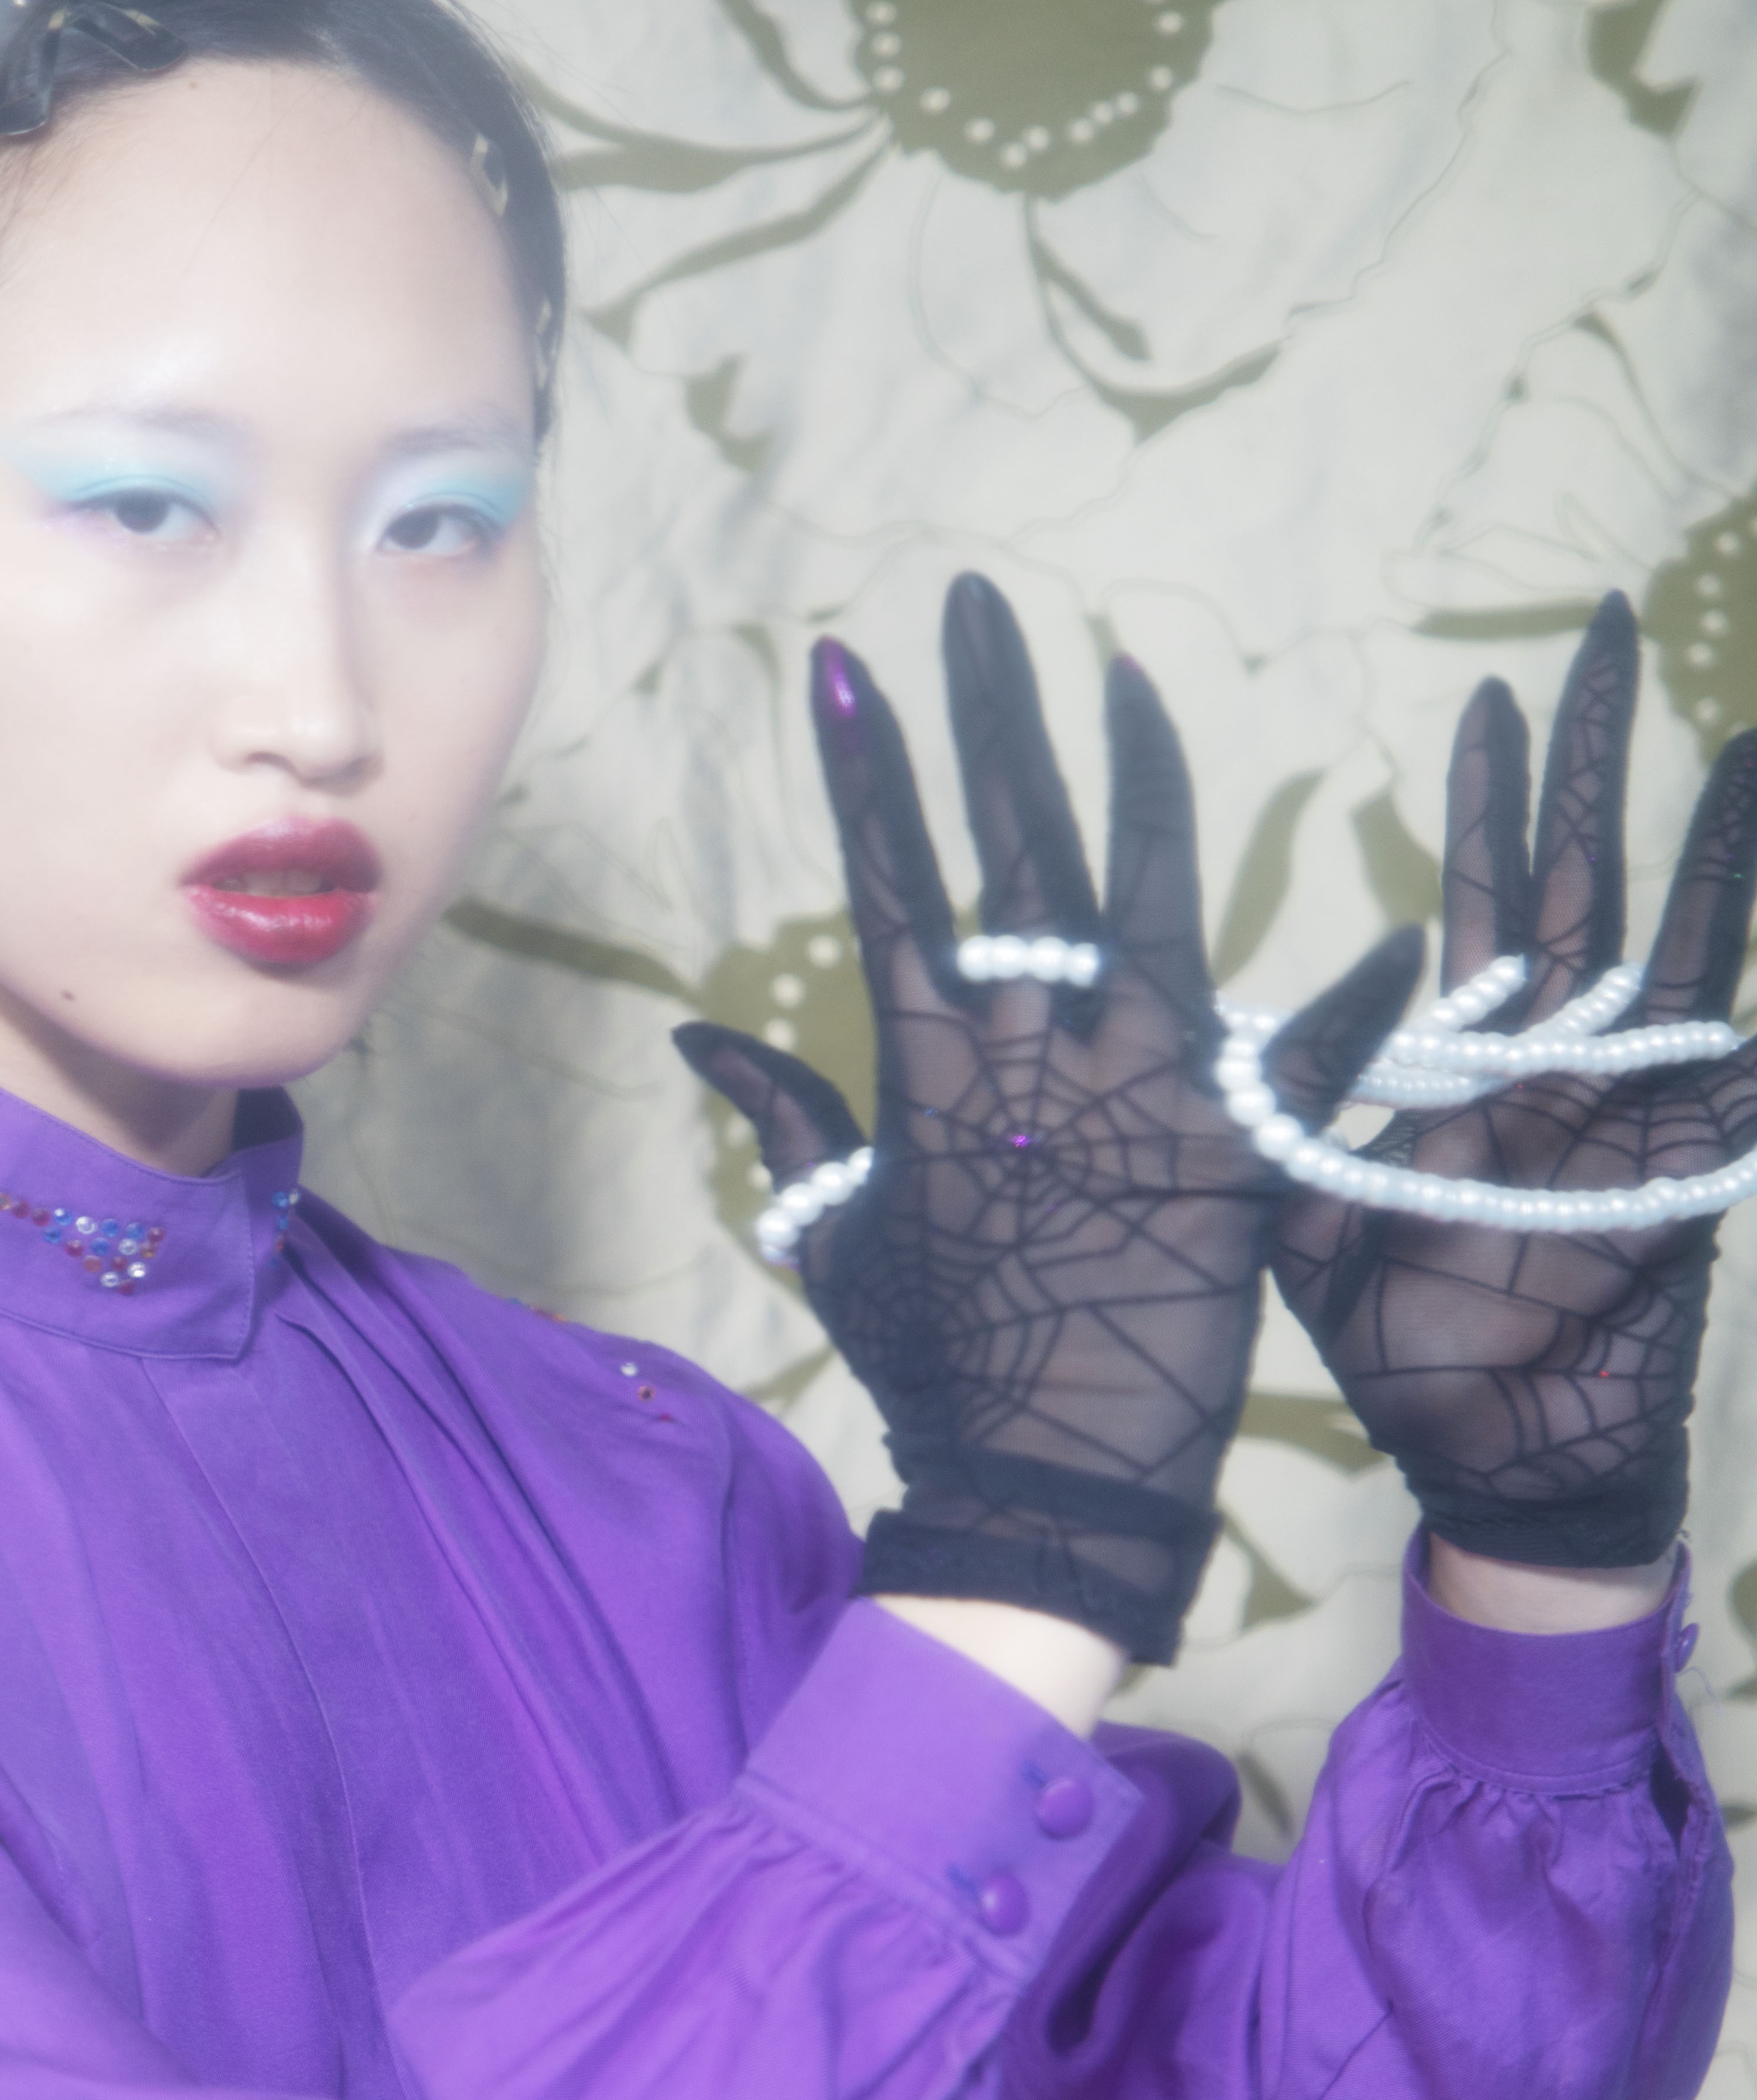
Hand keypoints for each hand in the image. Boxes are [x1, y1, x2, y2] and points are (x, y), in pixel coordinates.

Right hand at [676, 575, 1421, 1665]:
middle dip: (987, 718)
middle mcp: (1029, 1054)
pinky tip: (1396, 935)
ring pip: (1135, 895)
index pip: (898, 884)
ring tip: (1112, 667)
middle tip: (972, 609)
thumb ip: (791, 1126)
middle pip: (1007, 848)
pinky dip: (1354, 1014)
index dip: (876, 774)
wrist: (1042, 1490)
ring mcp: (1134, 1094)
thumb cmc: (941, 1371)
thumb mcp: (841, 1242)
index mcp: (932, 1072)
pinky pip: (1305, 1065)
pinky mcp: (1231, 1154)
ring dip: (1125, 775)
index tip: (852, 672)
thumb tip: (703, 1036)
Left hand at [1270, 595, 1756, 1571]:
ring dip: (1703, 823)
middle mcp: (1554, 1062)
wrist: (1493, 1461)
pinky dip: (1747, 949)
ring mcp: (1629, 1099)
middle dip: (1588, 758)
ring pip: (1668, 926)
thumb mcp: (1310, 1236)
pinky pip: (1730, 1033)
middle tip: (1599, 630)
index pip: (1481, 900)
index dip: (1488, 804)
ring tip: (1723, 717)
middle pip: (1578, 873)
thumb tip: (1267, 1034)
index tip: (1483, 699)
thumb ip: (1290, 1130)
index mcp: (1464, 1071)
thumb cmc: (1405, 1366)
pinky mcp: (1686, 1150)